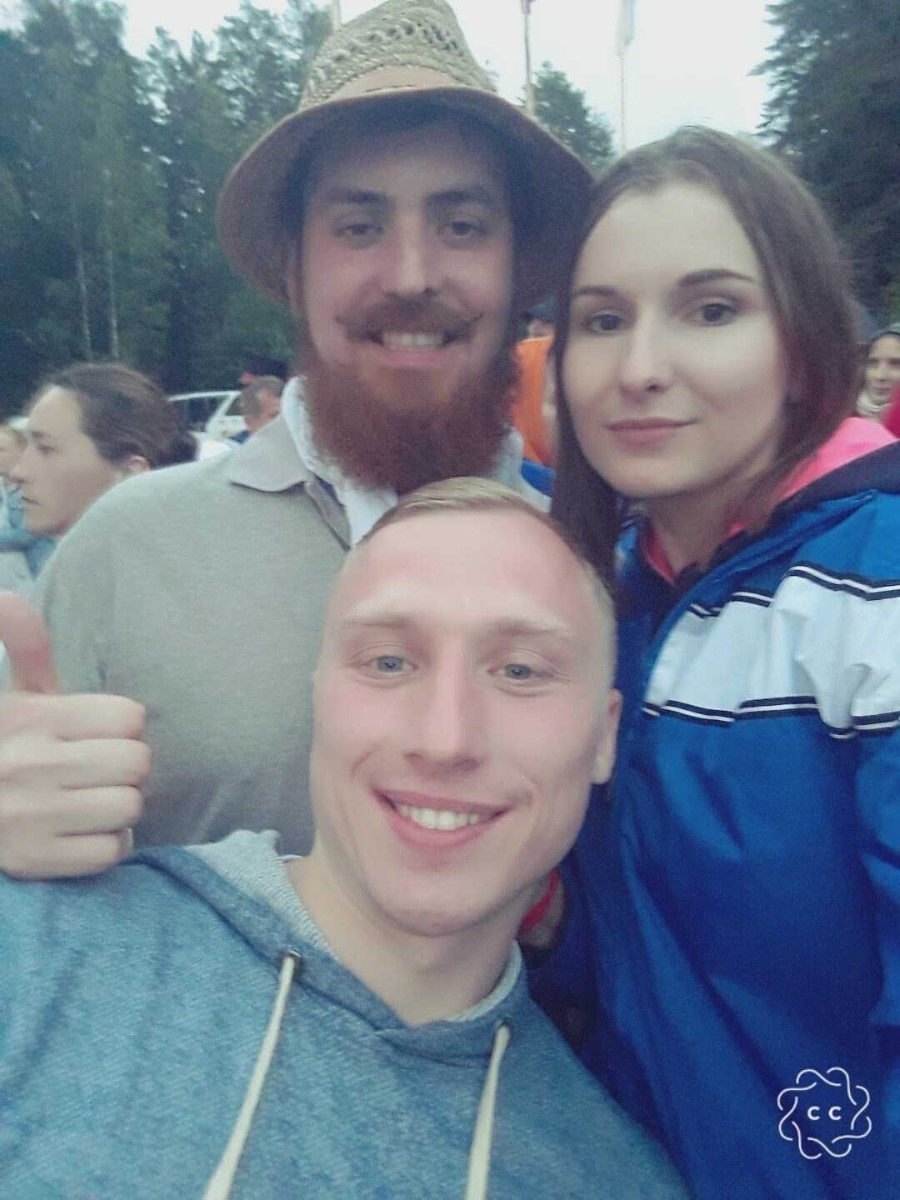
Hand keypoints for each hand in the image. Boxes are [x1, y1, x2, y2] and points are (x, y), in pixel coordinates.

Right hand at [0, 592, 148, 878]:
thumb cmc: (5, 748)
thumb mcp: (13, 699)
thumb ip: (25, 649)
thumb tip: (7, 595)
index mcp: (31, 718)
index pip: (129, 718)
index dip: (122, 727)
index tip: (97, 734)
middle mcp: (32, 764)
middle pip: (137, 762)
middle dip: (126, 767)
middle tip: (99, 770)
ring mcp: (34, 816)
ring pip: (130, 807)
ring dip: (118, 806)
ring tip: (90, 800)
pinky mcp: (38, 860)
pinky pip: (112, 851)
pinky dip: (105, 845)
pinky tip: (81, 832)